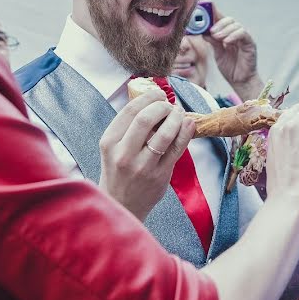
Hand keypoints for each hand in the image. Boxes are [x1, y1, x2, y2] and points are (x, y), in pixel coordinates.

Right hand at [98, 91, 194, 220]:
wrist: (121, 205)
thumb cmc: (118, 172)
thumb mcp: (113, 148)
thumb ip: (128, 127)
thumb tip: (152, 100)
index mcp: (109, 142)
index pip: (130, 110)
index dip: (148, 97)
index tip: (158, 94)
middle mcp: (123, 154)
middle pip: (146, 119)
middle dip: (163, 106)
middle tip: (170, 105)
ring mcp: (142, 166)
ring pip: (165, 134)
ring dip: (176, 118)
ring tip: (179, 114)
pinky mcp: (160, 176)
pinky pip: (177, 149)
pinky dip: (186, 132)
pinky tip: (188, 124)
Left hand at [204, 6, 264, 99]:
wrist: (240, 80)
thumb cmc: (230, 67)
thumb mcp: (217, 52)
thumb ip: (212, 41)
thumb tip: (203, 31)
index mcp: (227, 34)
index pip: (220, 19)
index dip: (213, 11)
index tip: (204, 5)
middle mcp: (236, 33)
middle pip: (229, 19)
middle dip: (218, 22)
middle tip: (211, 30)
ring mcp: (244, 38)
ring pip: (235, 25)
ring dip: (225, 29)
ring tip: (217, 37)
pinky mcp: (250, 43)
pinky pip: (243, 34)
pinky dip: (233, 35)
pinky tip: (226, 41)